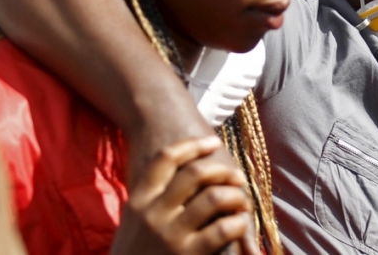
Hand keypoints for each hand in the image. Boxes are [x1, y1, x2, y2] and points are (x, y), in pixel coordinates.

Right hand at [111, 136, 260, 254]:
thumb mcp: (135, 226)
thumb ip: (154, 203)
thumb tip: (186, 179)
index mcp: (138, 202)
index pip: (166, 158)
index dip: (193, 145)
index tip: (214, 143)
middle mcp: (152, 214)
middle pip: (195, 173)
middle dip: (223, 170)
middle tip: (238, 178)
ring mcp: (170, 235)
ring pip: (213, 197)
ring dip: (236, 196)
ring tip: (242, 204)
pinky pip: (223, 228)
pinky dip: (238, 223)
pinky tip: (239, 225)